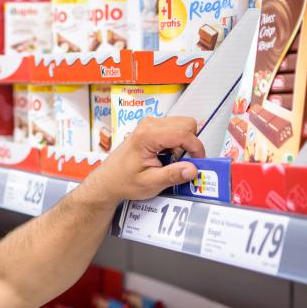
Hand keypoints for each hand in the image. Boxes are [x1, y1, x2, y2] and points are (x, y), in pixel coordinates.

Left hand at [80, 116, 204, 204]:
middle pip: (186, 124)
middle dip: (190, 144)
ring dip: (183, 143)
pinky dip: (176, 142)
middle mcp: (149, 124)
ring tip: (171, 161)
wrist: (108, 180)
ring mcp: (149, 124)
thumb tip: (193, 169)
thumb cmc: (124, 181)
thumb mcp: (151, 183)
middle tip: (183, 162)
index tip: (198, 163)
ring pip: (182, 125)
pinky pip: (174, 129)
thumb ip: (173, 175)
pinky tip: (165, 157)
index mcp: (147, 135)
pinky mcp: (151, 127)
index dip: (196, 148)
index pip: (184, 133)